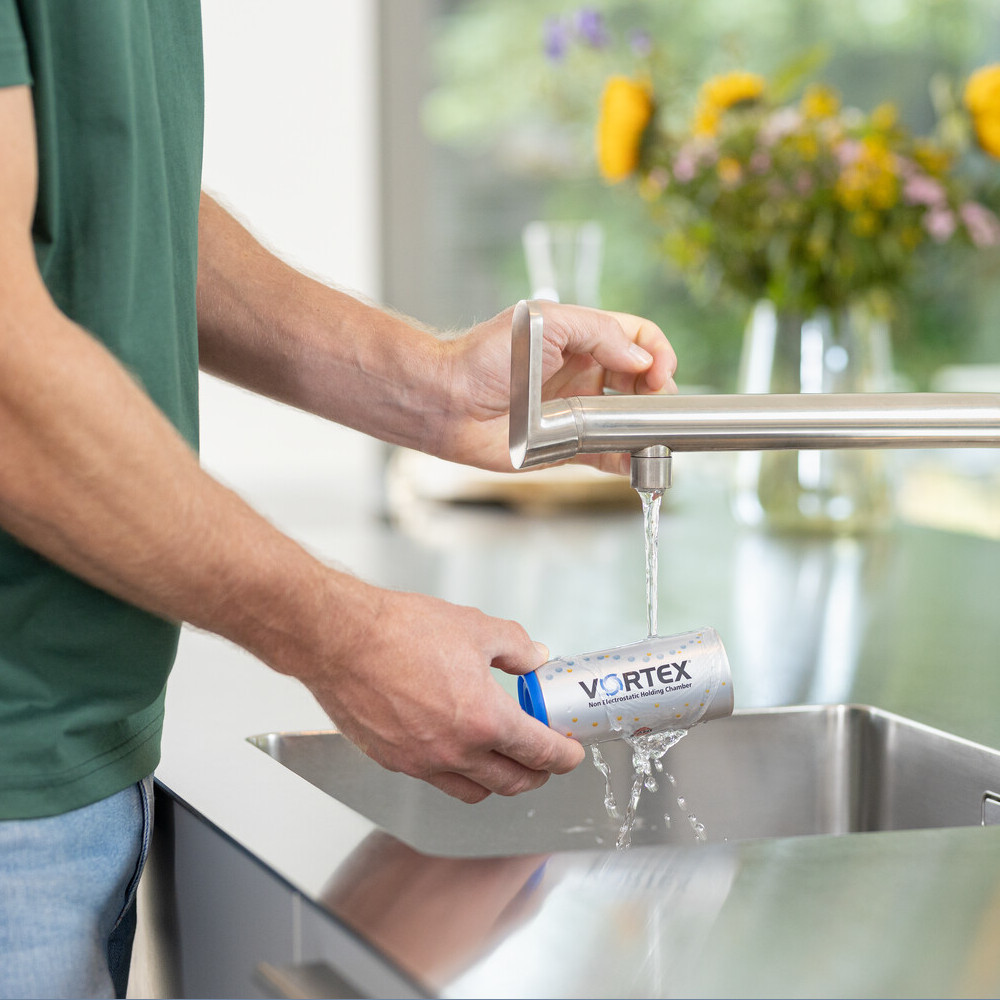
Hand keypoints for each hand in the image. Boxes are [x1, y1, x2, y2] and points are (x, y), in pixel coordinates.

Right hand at [298, 582, 584, 802]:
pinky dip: (455, 771)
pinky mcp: (393, 761)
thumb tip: (535, 658)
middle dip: (537, 775)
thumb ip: (516, 648)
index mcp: (483, 718)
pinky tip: (455, 746)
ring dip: (497, 780)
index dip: (564, 755)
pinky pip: (435, 779)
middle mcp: (454, 750)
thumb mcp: (475, 626)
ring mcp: (421, 762)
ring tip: (503, 758)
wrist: (339, 638)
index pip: (539, 752)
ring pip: (473, 790)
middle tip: (545, 760)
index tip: (571, 752)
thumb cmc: (399, 630)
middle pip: (511, 783)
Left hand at [436, 301, 677, 472]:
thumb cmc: (485, 357)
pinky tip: (637, 459)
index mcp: (582, 338)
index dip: (657, 353)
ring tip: (654, 433)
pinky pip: (607, 454)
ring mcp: (577, 410)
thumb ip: (601, 333)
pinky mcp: (566, 445)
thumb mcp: (548, 323)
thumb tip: (641, 361)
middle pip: (641, 380)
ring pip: (628, 418)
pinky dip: (627, 459)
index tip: (659, 373)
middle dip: (658, 391)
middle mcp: (583, 374)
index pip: (637, 339)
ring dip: (648, 425)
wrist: (449, 402)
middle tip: (657, 405)